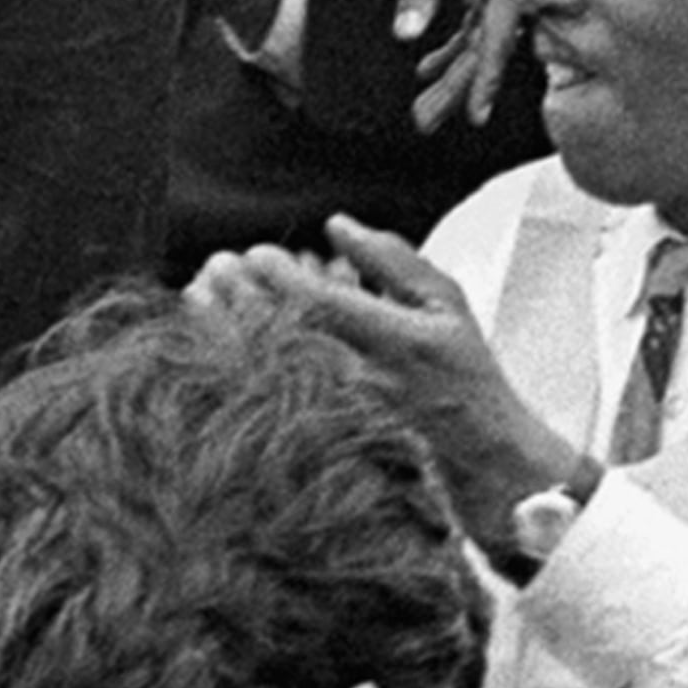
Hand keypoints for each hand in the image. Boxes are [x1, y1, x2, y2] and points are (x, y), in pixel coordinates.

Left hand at [205, 222, 588, 532]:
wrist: (484, 462)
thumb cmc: (466, 378)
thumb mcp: (445, 305)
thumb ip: (391, 260)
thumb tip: (337, 225)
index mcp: (393, 340)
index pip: (319, 302)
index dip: (277, 275)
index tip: (252, 253)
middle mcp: (361, 380)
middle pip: (280, 334)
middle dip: (239, 296)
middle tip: (214, 268)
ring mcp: (341, 416)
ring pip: (269, 369)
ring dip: (228, 331)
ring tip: (203, 299)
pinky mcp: (328, 442)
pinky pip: (273, 403)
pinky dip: (240, 373)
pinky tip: (218, 352)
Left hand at [395, 0, 528, 126]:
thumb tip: (410, 35)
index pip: (497, 36)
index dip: (484, 80)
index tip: (472, 117)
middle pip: (487, 44)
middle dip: (457, 86)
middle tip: (427, 122)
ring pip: (479, 36)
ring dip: (452, 70)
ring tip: (423, 106)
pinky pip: (474, 17)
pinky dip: (452, 41)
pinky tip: (426, 63)